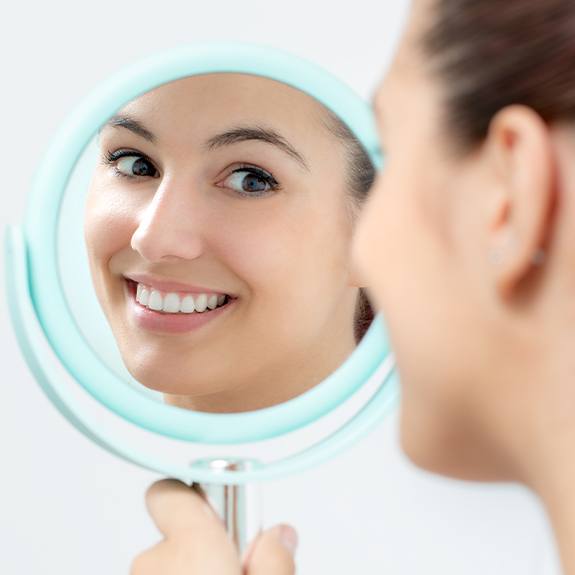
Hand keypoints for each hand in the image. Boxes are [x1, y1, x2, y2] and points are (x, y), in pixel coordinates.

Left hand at [130, 479, 296, 573]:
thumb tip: (278, 536)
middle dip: (206, 546)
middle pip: (180, 534)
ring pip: (172, 564)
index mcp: (191, 550)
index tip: (221, 510)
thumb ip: (275, 558)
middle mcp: (154, 564)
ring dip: (195, 570)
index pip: (170, 491)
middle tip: (238, 568)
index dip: (193, 494)